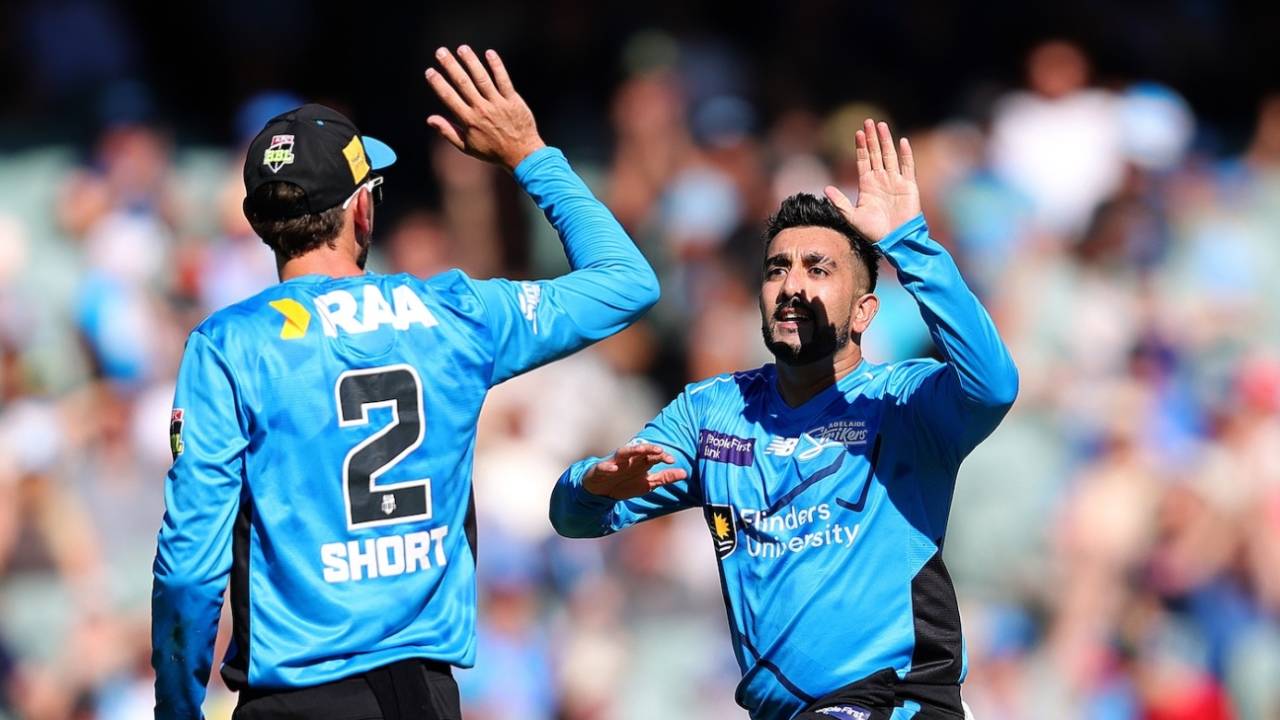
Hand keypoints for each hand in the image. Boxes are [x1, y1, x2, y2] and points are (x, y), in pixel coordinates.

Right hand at [424, 46, 545, 170]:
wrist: (521, 155)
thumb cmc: (492, 151)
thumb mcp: (467, 147)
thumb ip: (448, 132)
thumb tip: (430, 119)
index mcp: (469, 120)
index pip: (449, 97)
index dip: (438, 83)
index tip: (430, 71)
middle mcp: (482, 109)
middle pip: (463, 83)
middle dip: (450, 66)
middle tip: (441, 52)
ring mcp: (498, 104)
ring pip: (482, 78)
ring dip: (471, 62)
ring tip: (462, 49)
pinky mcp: (513, 100)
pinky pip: (504, 80)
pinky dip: (497, 66)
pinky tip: (489, 53)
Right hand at [583, 443, 687, 499]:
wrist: (601, 492)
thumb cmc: (625, 484)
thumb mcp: (647, 484)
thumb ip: (665, 478)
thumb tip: (685, 473)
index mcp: (640, 462)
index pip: (653, 455)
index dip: (662, 456)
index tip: (672, 460)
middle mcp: (628, 460)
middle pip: (639, 450)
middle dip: (648, 448)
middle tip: (659, 450)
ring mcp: (614, 464)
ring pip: (623, 453)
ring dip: (631, 450)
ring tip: (640, 450)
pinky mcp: (600, 470)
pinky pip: (603, 467)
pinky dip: (608, 467)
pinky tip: (614, 469)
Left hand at [825, 119, 920, 242]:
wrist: (894, 241)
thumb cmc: (873, 232)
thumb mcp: (852, 217)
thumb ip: (839, 202)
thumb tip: (825, 188)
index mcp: (868, 186)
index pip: (863, 161)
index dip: (861, 147)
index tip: (857, 133)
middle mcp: (881, 180)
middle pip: (876, 154)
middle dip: (872, 138)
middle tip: (868, 121)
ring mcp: (895, 181)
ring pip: (890, 156)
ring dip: (885, 141)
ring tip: (881, 125)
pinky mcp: (909, 186)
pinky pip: (907, 166)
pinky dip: (905, 154)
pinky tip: (901, 141)